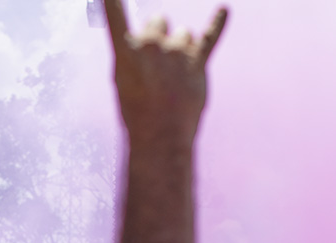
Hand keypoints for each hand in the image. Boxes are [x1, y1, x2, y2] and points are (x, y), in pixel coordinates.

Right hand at [103, 0, 227, 145]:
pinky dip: (218, 24)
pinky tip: (224, 12)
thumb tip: (149, 43)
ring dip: (180, 47)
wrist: (160, 136)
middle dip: (158, 34)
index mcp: (127, 51)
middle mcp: (153, 44)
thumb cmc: (136, 113)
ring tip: (174, 76)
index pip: (116, 16)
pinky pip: (210, 37)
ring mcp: (177, 51)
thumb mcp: (122, 82)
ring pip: (183, 34)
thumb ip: (132, 56)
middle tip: (154, 62)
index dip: (111, 1)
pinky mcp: (198, 62)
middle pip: (159, 20)